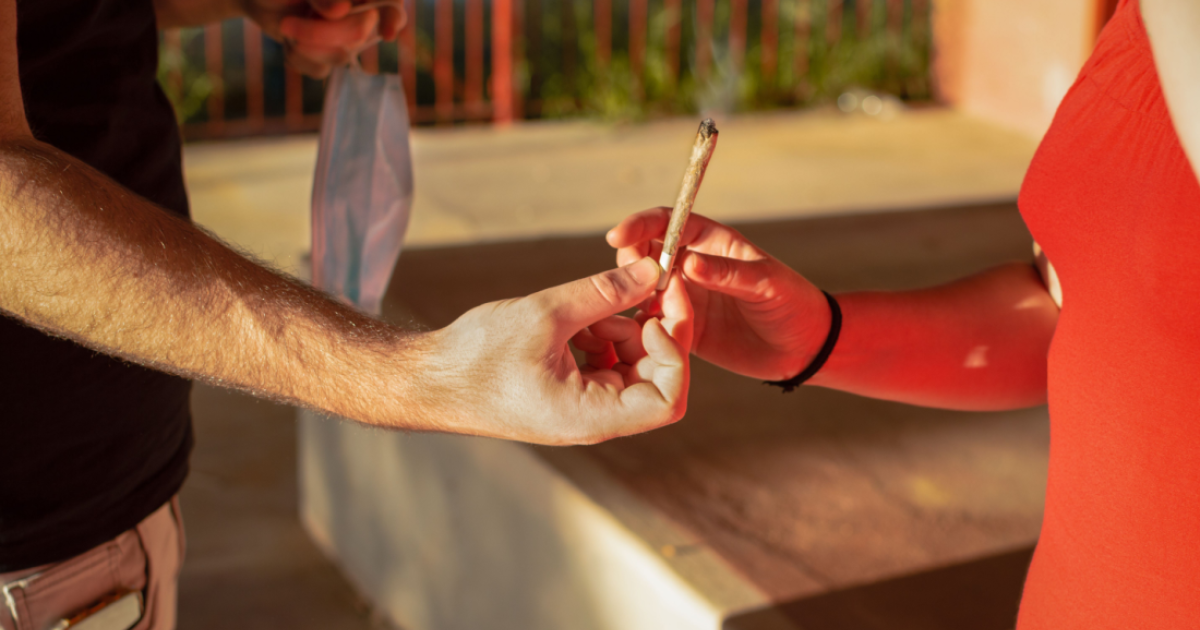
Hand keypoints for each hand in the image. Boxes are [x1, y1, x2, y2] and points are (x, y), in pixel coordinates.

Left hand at [242, 0, 405, 77]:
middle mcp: (363, 12)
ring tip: (286, 25)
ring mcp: (348, 37)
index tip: (387, 33)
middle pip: (360, 33)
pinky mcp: (330, 57)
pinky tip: (289, 42)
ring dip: (304, 44)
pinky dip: (298, 59)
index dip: (393, 18)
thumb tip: (340, 10)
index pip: (391, 3)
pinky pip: (322, 70)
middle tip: (286, 25)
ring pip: (340, 56)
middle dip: (320, 34)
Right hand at [411, 257, 692, 445]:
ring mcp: (584, 410)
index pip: (668, 399)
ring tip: (588, 310)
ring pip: (633, 368)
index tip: (657, 312)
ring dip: (622, 331)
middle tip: (641, 287)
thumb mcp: (546, 313)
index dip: (674, 353)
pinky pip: (607, 366)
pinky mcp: (572, 396)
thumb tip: (653, 271)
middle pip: (656, 379)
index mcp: (592, 417)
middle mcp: (595, 421)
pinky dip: (601, 338)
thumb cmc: (477, 356)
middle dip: (651, 332)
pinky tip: (574, 322)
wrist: (428, 380)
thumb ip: (605, 292)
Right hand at [608, 207, 828, 380]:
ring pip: (644, 289)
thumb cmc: (793, 304)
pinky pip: (653, 323)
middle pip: (646, 253)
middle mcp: (693, 267)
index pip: (669, 223)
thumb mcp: (767, 283)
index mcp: (712, 243)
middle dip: (630, 261)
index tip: (618, 236)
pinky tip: (639, 334)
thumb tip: (688, 263)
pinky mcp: (683, 328)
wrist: (804, 348)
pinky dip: (641, 326)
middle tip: (627, 279)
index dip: (641, 225)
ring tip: (635, 308)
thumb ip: (727, 273)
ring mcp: (685, 298)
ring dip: (633, 295)